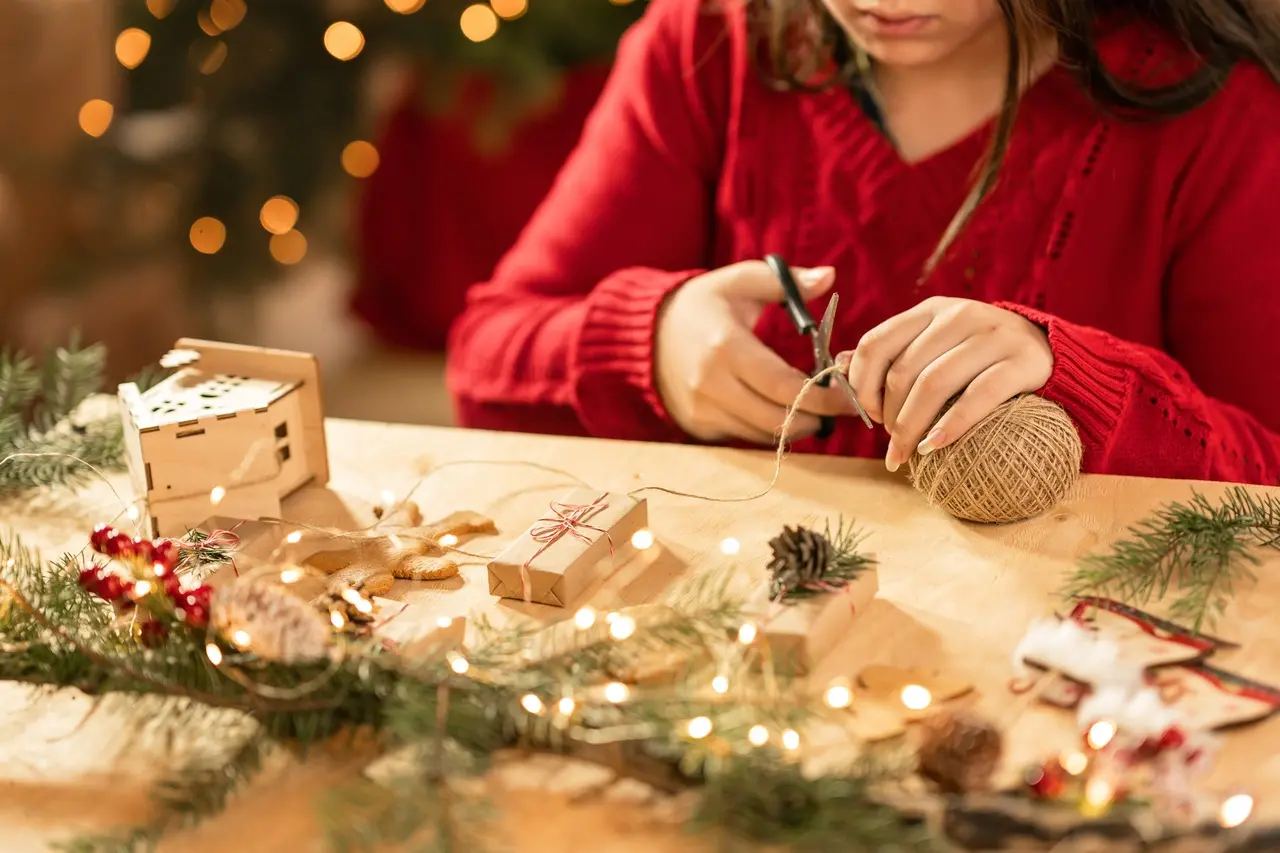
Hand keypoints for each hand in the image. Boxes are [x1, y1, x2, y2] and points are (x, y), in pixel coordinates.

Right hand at [654, 261, 854, 442]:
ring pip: (763, 434)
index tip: (850, 397)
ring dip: (795, 426)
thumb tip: (828, 276)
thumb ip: (785, 282)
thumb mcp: (740, 280)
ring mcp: (700, 409)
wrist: (648, 333)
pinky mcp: (697, 426)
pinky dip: (769, 428)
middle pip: (777, 419)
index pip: (784, 386)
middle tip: (840, 409)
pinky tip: (780, 410)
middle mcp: (709, 384)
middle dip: (816, 419)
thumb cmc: (704, 304)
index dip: (824, 398)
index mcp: (725, 346)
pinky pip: (745, 436)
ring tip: (814, 409)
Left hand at [841, 297, 1052, 470]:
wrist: (1050, 353)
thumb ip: (892, 355)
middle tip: (893, 441)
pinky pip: (977, 397)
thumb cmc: (980, 359)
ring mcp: (993, 335)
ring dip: (912, 427)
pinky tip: (935, 446)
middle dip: (889, 415)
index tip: (869, 415)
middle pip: (902, 371)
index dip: (862, 385)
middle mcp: (959, 315)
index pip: (875, 343)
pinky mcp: (1023, 361)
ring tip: (908, 452)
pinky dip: (950, 426)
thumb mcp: (935, 347)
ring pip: (933, 384)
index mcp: (931, 311)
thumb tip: (839, 365)